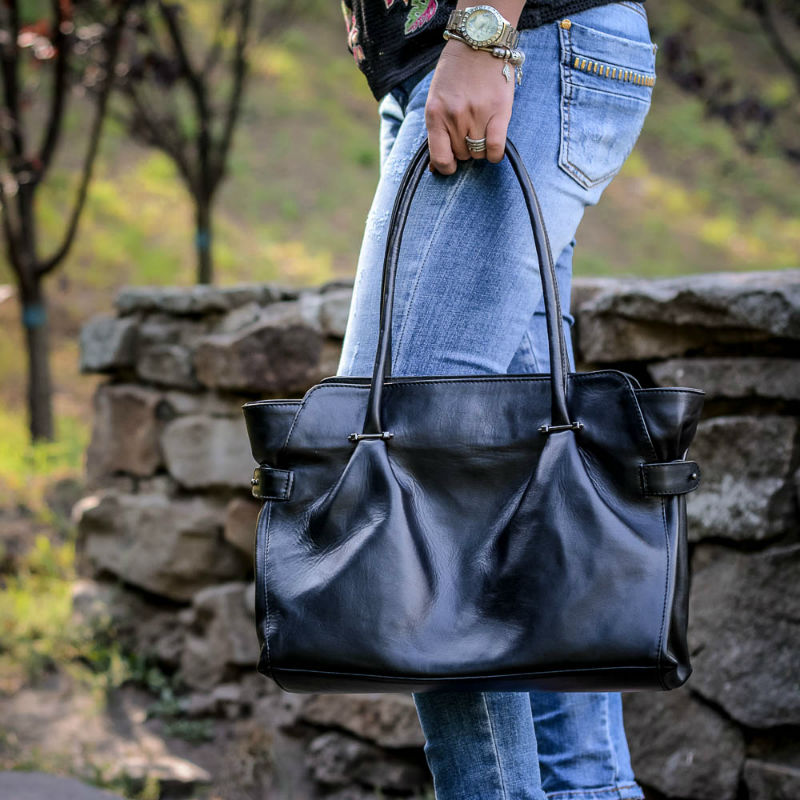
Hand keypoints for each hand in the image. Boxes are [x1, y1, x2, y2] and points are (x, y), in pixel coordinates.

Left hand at [425, 38, 514, 174]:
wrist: (478, 42)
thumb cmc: (455, 73)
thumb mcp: (436, 99)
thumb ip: (438, 128)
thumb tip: (437, 166)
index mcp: (435, 115)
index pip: (440, 159)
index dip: (446, 167)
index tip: (451, 163)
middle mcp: (454, 117)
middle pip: (462, 155)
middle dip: (465, 150)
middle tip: (469, 134)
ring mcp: (477, 115)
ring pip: (479, 153)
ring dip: (480, 149)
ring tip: (482, 131)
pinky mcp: (499, 111)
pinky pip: (496, 147)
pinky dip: (495, 154)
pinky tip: (495, 148)